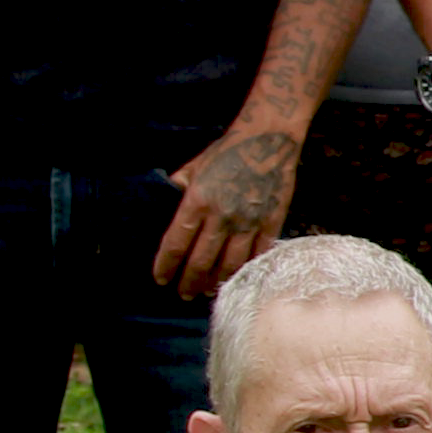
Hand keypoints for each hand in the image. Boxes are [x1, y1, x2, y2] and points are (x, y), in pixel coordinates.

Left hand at [151, 119, 300, 295]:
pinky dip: (244, 270)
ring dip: (214, 282)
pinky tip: (235, 277)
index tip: (161, 279)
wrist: (270, 138)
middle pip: (200, 262)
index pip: (176, 244)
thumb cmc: (228, 150)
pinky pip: (256, 255)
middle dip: (188, 282)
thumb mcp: (195, 165)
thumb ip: (179, 187)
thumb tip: (163, 202)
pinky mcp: (270, 222)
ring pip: (228, 265)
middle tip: (183, 294)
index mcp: (198, 201)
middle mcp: (221, 216)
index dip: (166, 265)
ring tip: (206, 291)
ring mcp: (248, 222)